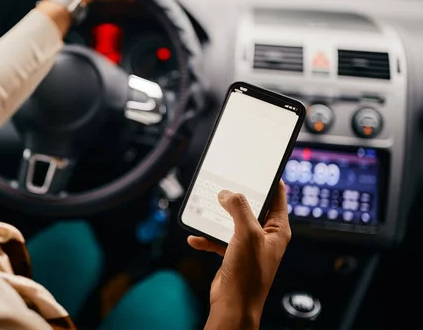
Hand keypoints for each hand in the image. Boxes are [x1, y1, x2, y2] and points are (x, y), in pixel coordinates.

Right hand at [188, 181, 290, 329]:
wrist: (233, 305)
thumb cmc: (249, 274)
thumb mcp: (246, 233)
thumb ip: (238, 209)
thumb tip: (228, 194)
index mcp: (277, 229)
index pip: (277, 197)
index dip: (269, 180)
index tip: (257, 167)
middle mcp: (264, 236)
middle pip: (251, 207)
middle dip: (236, 197)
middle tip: (224, 183)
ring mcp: (248, 245)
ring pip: (232, 221)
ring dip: (218, 216)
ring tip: (206, 207)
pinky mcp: (233, 255)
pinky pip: (219, 239)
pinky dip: (207, 237)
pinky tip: (196, 237)